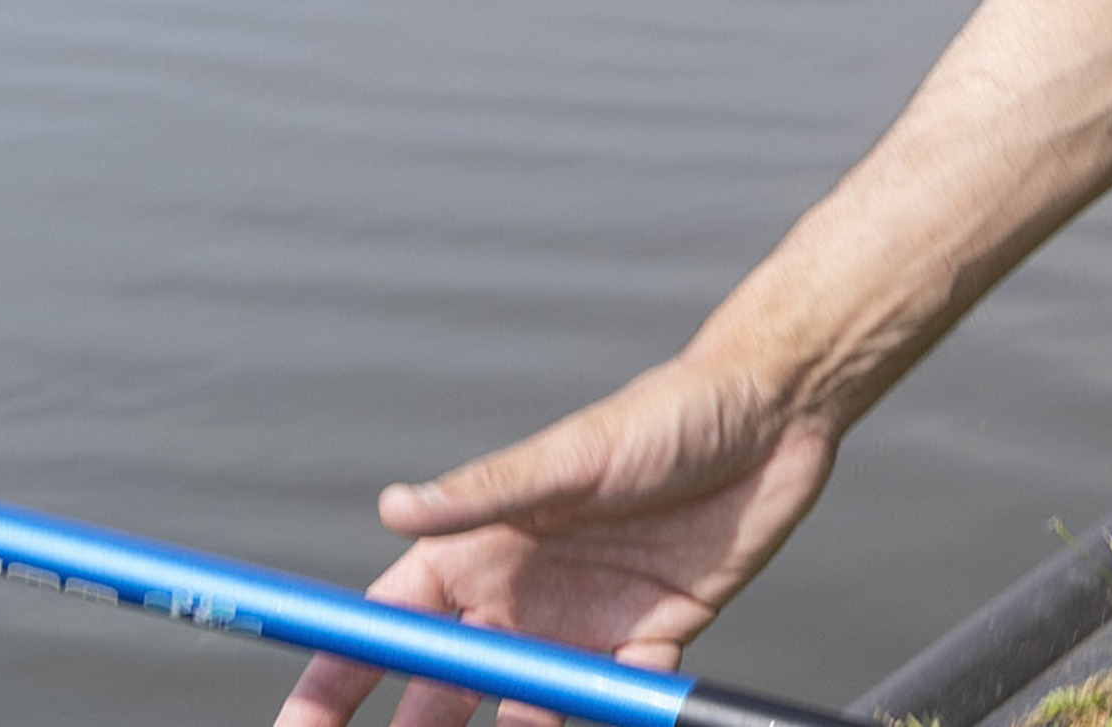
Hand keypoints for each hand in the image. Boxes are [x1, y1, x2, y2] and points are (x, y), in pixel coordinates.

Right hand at [276, 357, 839, 726]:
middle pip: (445, 685)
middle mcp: (521, 595)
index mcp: (480, 550)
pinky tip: (612, 713)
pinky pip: (618, 698)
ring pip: (526, 709)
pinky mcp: (654, 638)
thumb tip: (393, 507)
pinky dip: (609, 713)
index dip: (334, 678)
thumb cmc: (666, 417)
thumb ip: (486, 494)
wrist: (777, 415)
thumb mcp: (575, 456)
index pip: (386, 624)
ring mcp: (585, 622)